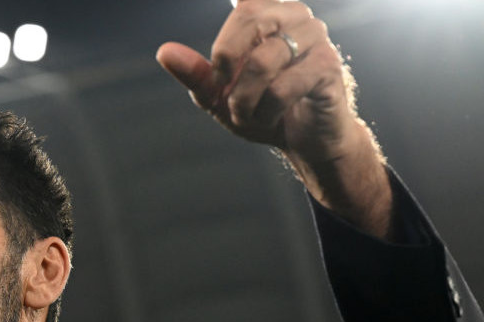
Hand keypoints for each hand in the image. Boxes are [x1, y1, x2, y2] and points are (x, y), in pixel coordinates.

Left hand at [156, 0, 393, 238]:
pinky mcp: (327, 67)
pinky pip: (282, 88)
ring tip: (248, 114)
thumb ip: (194, 73)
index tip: (221, 76)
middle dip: (226, 68)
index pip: (241, 7)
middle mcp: (295, 15)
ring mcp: (316, 38)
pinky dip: (266, 112)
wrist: (302, 139)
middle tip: (224, 97)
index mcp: (268, 11)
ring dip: (244, 100)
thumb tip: (164, 52)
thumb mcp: (220, 94)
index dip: (224, 47)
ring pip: (262, 62)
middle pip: (248, 21)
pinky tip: (270, 118)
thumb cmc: (262, 107)